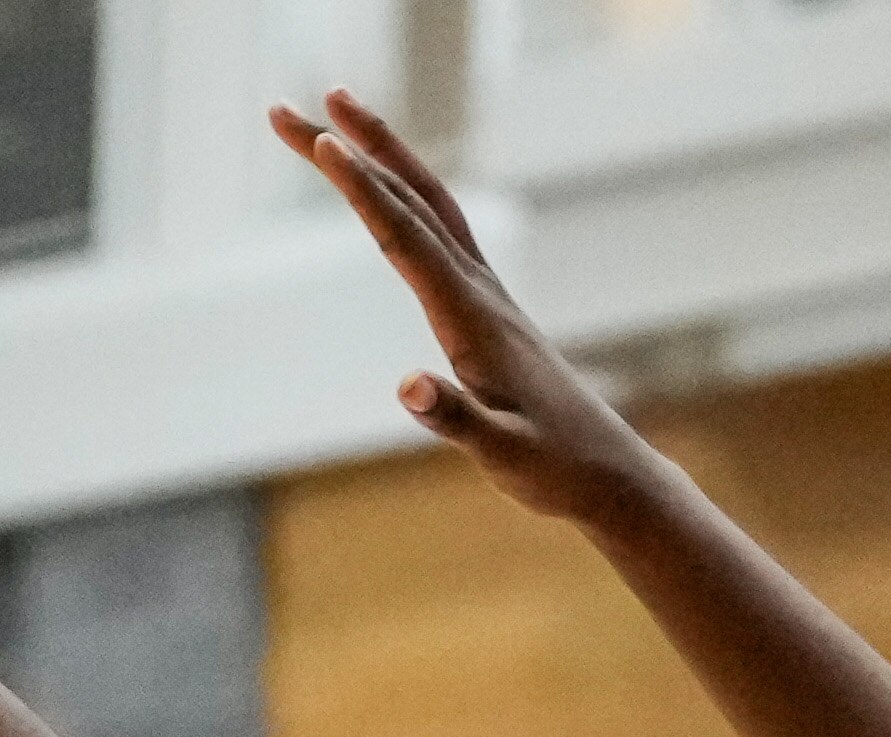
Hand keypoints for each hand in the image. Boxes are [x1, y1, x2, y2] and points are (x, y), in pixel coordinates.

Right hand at [275, 90, 655, 524]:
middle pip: (410, 199)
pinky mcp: (489, 308)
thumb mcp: (503, 455)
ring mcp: (486, 294)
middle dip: (350, 148)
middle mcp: (480, 291)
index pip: (406, 238)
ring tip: (333, 114)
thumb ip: (457, 421)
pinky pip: (440, 229)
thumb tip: (409, 388)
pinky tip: (388, 188)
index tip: (324, 141)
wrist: (610, 471)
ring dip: (380, 155)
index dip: (363, 190)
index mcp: (473, 319)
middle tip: (281, 110)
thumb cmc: (556, 466)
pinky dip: (406, 194)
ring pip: (429, 204)